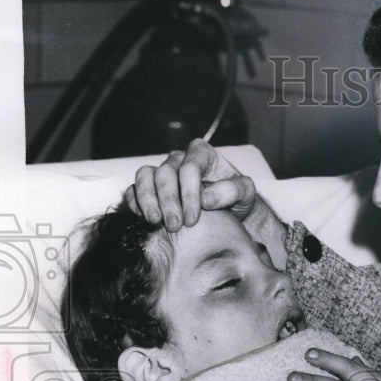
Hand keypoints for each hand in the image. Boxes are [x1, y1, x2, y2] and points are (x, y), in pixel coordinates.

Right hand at [125, 138, 257, 231]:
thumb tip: (206, 198)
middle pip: (165, 173)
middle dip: (168, 201)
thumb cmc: (237, 200)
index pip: (189, 167)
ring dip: (148, 200)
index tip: (192, 219)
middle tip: (175, 226)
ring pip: (145, 176)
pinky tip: (145, 219)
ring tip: (156, 222)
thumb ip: (234, 190)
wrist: (228, 214)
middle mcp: (179, 160)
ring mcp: (162, 172)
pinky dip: (135, 203)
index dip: (188, 193)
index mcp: (202, 154)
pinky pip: (134, 189)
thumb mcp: (246, 194)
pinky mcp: (150, 188)